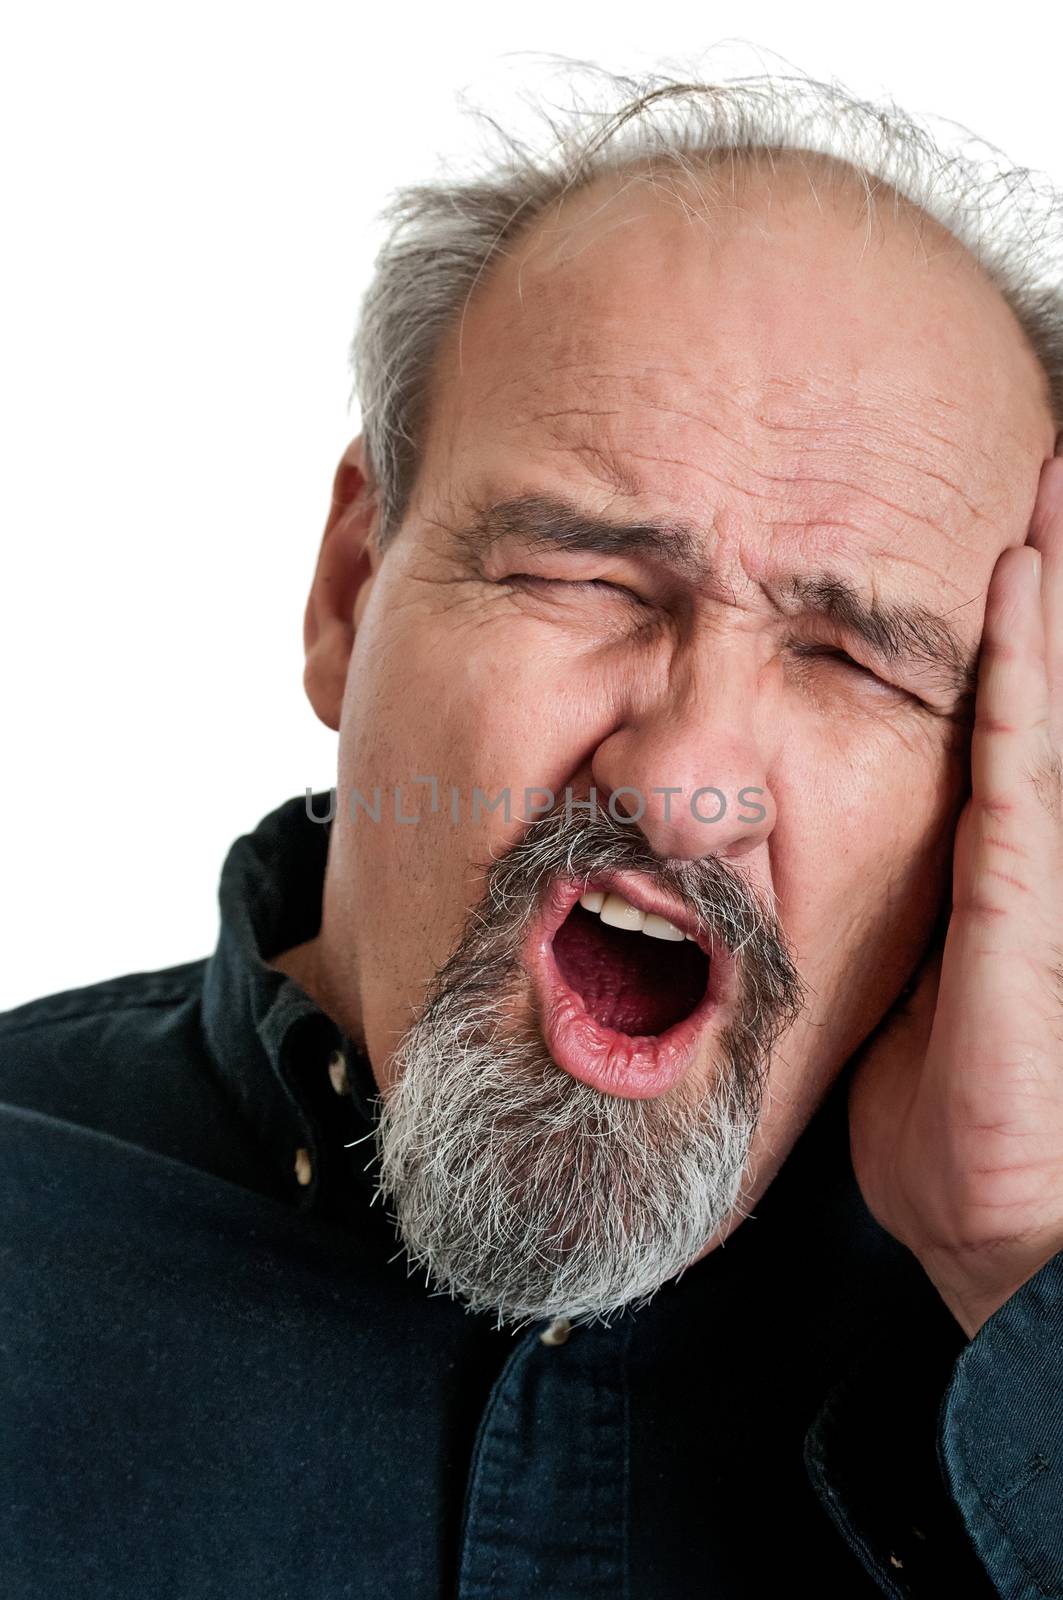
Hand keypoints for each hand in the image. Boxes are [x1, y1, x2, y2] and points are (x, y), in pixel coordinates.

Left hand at [847, 449, 1062, 1339]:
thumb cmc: (945, 1111)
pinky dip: (1021, 658)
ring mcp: (1040, 853)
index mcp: (991, 856)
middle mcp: (1029, 836)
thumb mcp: (893, 986)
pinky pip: (1021, 747)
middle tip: (1035, 463)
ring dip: (1041, 580)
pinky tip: (1016, 576)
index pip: (1001, 710)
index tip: (988, 532)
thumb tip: (808, 870)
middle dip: (1041, 571)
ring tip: (1044, 478)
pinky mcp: (1023, 883)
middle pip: (1039, 676)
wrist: (992, 1207)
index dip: (1007, 623)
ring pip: (1042, 686)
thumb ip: (876, 909)